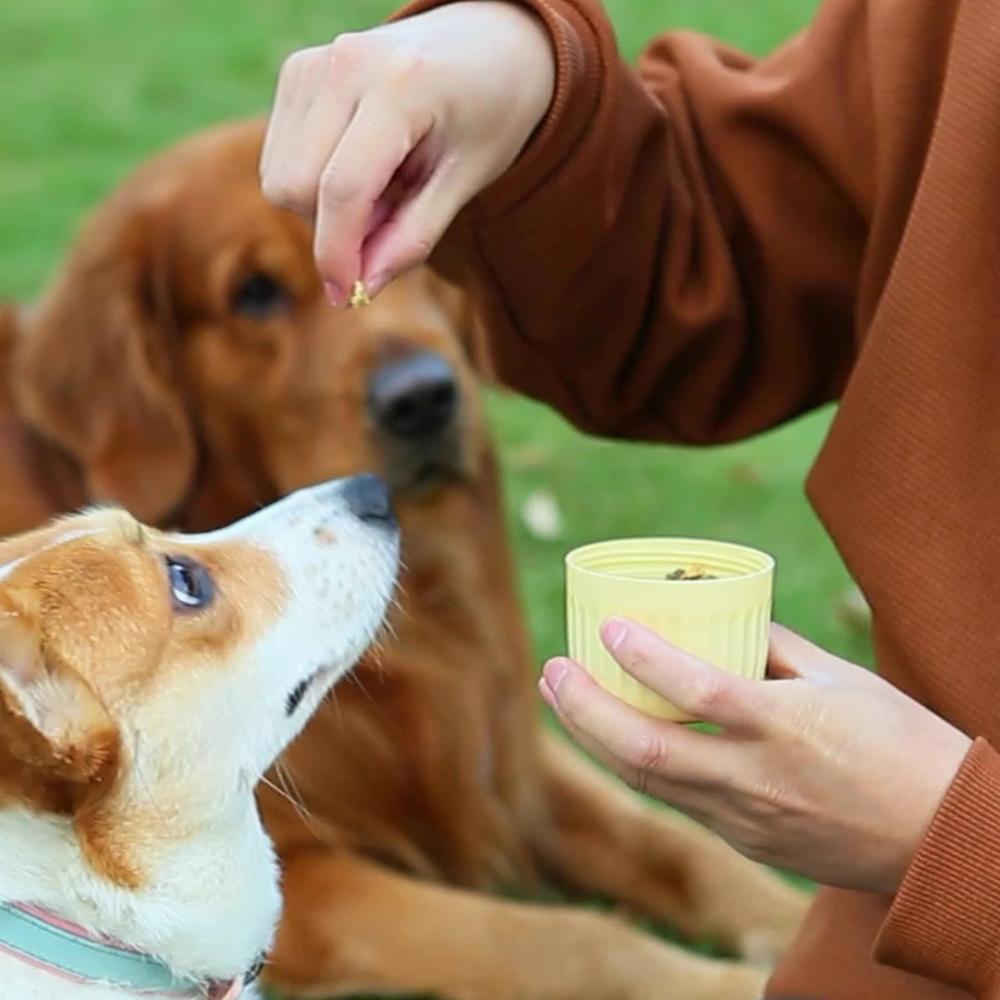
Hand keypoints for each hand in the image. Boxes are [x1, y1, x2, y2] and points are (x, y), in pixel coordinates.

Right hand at [260, 2, 554, 304]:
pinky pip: (281, 159)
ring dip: (326, 208)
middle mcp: (343, 64)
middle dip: (336, 229)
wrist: (488, 41)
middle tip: (393, 222)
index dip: (338, 255)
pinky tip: (363, 166)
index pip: (342, 190)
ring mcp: (312, 62)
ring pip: (280, 177)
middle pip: (297, 188)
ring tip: (386, 186)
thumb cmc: (489, 113)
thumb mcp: (468, 181)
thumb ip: (413, 236)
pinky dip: (316, 183)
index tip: (348, 297)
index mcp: (399, 86)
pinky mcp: (296, 72)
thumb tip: (359, 289)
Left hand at [539, 619, 971, 893]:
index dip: (643, 659)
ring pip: (648, 780)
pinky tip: (616, 732)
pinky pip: (678, 798)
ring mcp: (746, 819)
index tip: (609, 626)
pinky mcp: (746, 841)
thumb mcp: (843, 678)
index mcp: (787, 727)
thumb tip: (721, 617)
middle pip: (646, 749)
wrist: (944, 839)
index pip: (698, 691)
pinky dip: (638, 762)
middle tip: (554, 668)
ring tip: (561, 695)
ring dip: (595, 736)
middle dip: (585, 708)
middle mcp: (757, 779)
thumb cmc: (902, 744)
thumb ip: (775, 647)